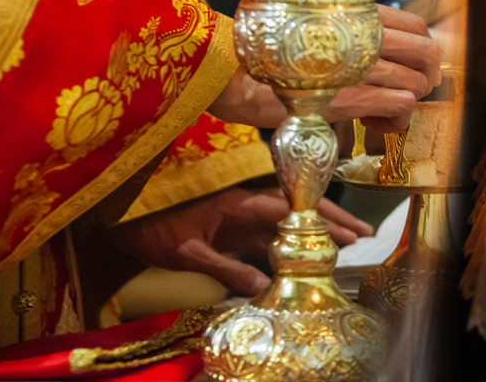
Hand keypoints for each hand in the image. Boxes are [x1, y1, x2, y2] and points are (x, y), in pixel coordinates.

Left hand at [105, 185, 373, 296]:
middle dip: (330, 217)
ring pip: (287, 220)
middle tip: (363, 233)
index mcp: (235, 202)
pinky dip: (292, 241)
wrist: (122, 217)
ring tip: (348, 240)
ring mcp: (239, 215)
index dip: (319, 217)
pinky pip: (269, 233)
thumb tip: (265, 284)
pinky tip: (308, 253)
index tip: (347, 229)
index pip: (287, 207)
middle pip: (296, 208)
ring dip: (315, 228)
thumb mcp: (187, 252)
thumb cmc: (151, 229)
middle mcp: (244, 203)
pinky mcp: (232, 226)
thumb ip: (225, 267)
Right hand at [208, 5, 441, 131]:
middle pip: (428, 53)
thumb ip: (346, 36)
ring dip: (407, 103)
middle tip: (408, 93)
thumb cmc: (270, 54)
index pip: (418, 26)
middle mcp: (364, 36)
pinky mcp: (352, 97)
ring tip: (380, 113)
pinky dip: (396, 120)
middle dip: (426, 78)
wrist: (235, 74)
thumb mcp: (314, 30)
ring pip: (417, 83)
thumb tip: (375, 56)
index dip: (424, 50)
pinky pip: (401, 106)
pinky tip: (374, 125)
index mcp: (358, 15)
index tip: (411, 68)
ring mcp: (359, 66)